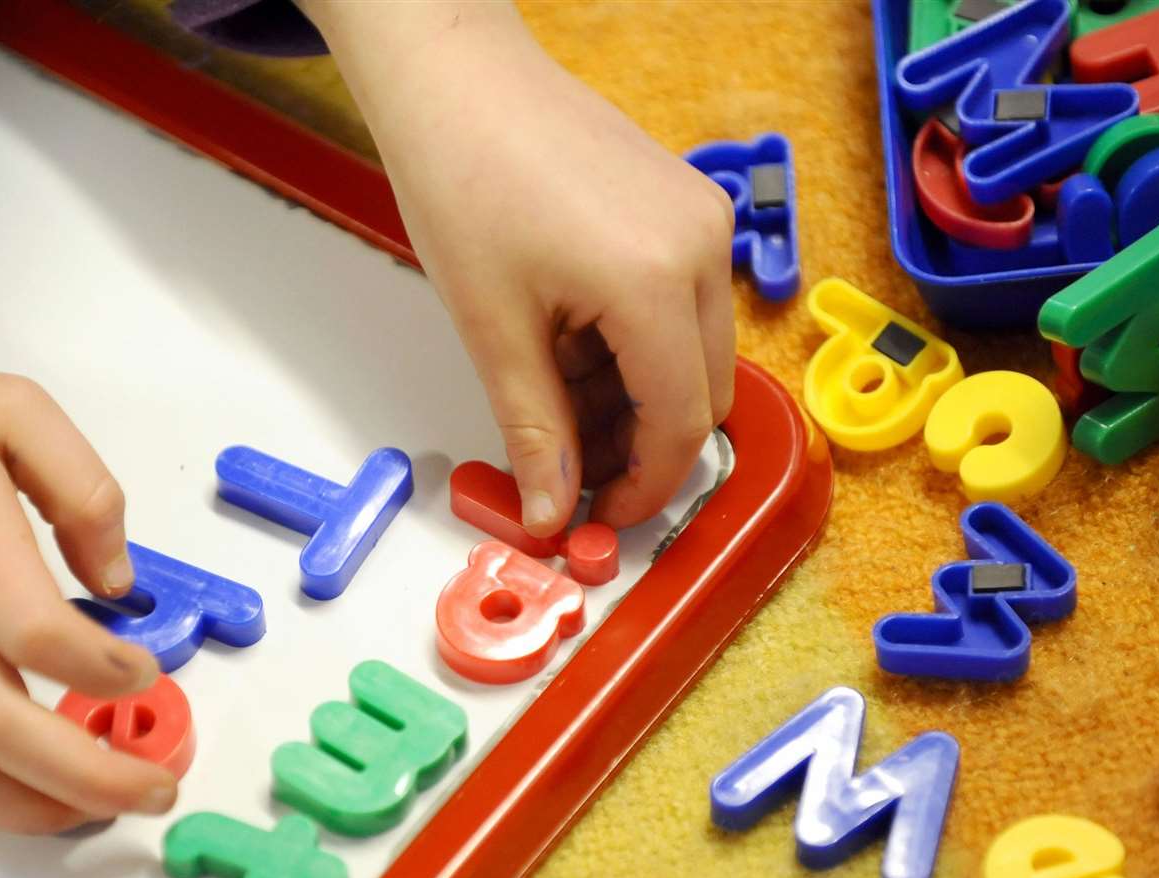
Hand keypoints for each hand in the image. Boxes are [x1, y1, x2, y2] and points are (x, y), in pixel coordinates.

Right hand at [0, 288, 170, 832]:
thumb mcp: (8, 408)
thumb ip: (84, 487)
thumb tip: (118, 581)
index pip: (39, 635)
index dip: (105, 673)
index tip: (144, 674)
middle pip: (1, 727)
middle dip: (92, 776)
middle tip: (153, 789)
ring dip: (26, 809)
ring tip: (87, 809)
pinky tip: (0, 790)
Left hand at [302, 1, 736, 534]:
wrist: (456, 80)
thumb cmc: (463, 177)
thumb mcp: (492, 329)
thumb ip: (534, 429)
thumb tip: (552, 511)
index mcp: (655, 280)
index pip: (680, 423)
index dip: (643, 487)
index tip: (599, 515)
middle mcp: (700, 246)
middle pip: (702, 392)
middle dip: (640, 445)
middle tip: (569, 467)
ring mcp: (700, 219)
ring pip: (693, 352)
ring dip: (634, 396)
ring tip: (552, 395)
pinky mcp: (685, 205)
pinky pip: (681, 303)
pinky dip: (635, 344)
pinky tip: (570, 343)